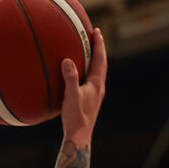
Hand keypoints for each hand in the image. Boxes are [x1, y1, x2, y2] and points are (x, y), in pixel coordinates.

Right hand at [61, 28, 106, 145]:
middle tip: (94, 37)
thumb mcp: (71, 95)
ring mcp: (95, 95)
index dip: (98, 44)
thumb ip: (70, 77)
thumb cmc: (76, 117)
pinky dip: (87, 72)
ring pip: (97, 72)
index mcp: (97, 83)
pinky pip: (90, 81)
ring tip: (88, 52)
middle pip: (101, 64)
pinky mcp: (90, 101)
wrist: (80, 136)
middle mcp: (99, 87)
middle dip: (98, 50)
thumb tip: (67, 60)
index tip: (96, 31)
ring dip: (94, 61)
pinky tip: (79, 76)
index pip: (100, 59)